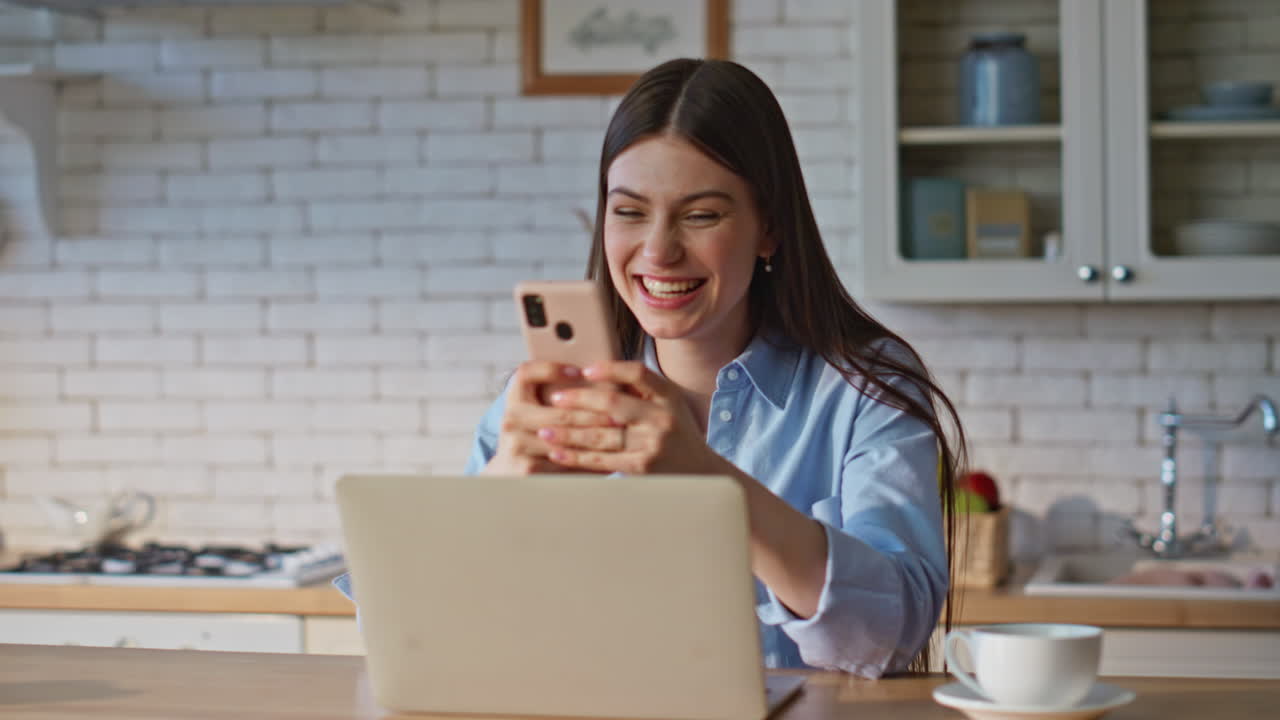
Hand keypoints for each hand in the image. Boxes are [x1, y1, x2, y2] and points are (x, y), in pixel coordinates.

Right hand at [482, 361, 614, 475]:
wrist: (508, 474)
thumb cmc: (532, 437)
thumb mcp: (534, 412)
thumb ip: (554, 396)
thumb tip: (594, 376)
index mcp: (514, 398)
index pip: (526, 373)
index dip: (551, 369)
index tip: (579, 371)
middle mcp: (511, 419)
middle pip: (561, 413)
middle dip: (595, 413)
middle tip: (621, 412)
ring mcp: (517, 445)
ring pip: (568, 440)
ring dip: (597, 438)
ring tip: (620, 433)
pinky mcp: (526, 469)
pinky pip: (566, 463)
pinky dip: (589, 462)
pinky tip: (608, 458)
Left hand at [537, 361, 718, 474]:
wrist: (703, 473)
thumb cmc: (677, 433)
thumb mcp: (669, 404)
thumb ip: (641, 389)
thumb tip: (598, 372)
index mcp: (667, 396)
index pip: (637, 373)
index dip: (609, 369)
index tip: (585, 370)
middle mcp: (661, 418)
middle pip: (612, 403)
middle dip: (578, 399)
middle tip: (554, 399)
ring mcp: (652, 444)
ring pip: (601, 435)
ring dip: (568, 432)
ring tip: (545, 430)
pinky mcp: (642, 468)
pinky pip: (603, 460)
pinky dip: (577, 457)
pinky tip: (559, 454)